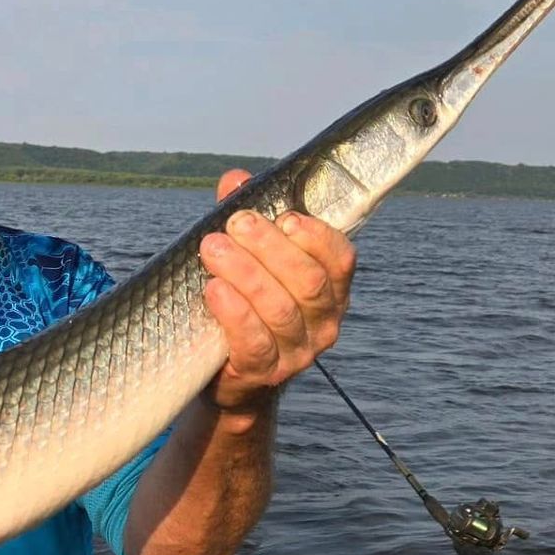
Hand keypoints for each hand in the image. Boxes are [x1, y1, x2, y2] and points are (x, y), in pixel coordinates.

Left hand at [197, 169, 355, 416]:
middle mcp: (325, 322)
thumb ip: (248, 220)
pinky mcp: (267, 373)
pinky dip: (235, 313)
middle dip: (270, 248)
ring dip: (245, 274)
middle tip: (235, 225)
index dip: (316, 236)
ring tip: (212, 249)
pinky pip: (255, 342)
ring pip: (281, 309)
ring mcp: (299, 352)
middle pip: (308, 282)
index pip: (341, 259)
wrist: (230, 374)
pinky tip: (214, 290)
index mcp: (331, 289)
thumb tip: (235, 180)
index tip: (283, 217)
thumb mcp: (249, 258)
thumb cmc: (246, 303)